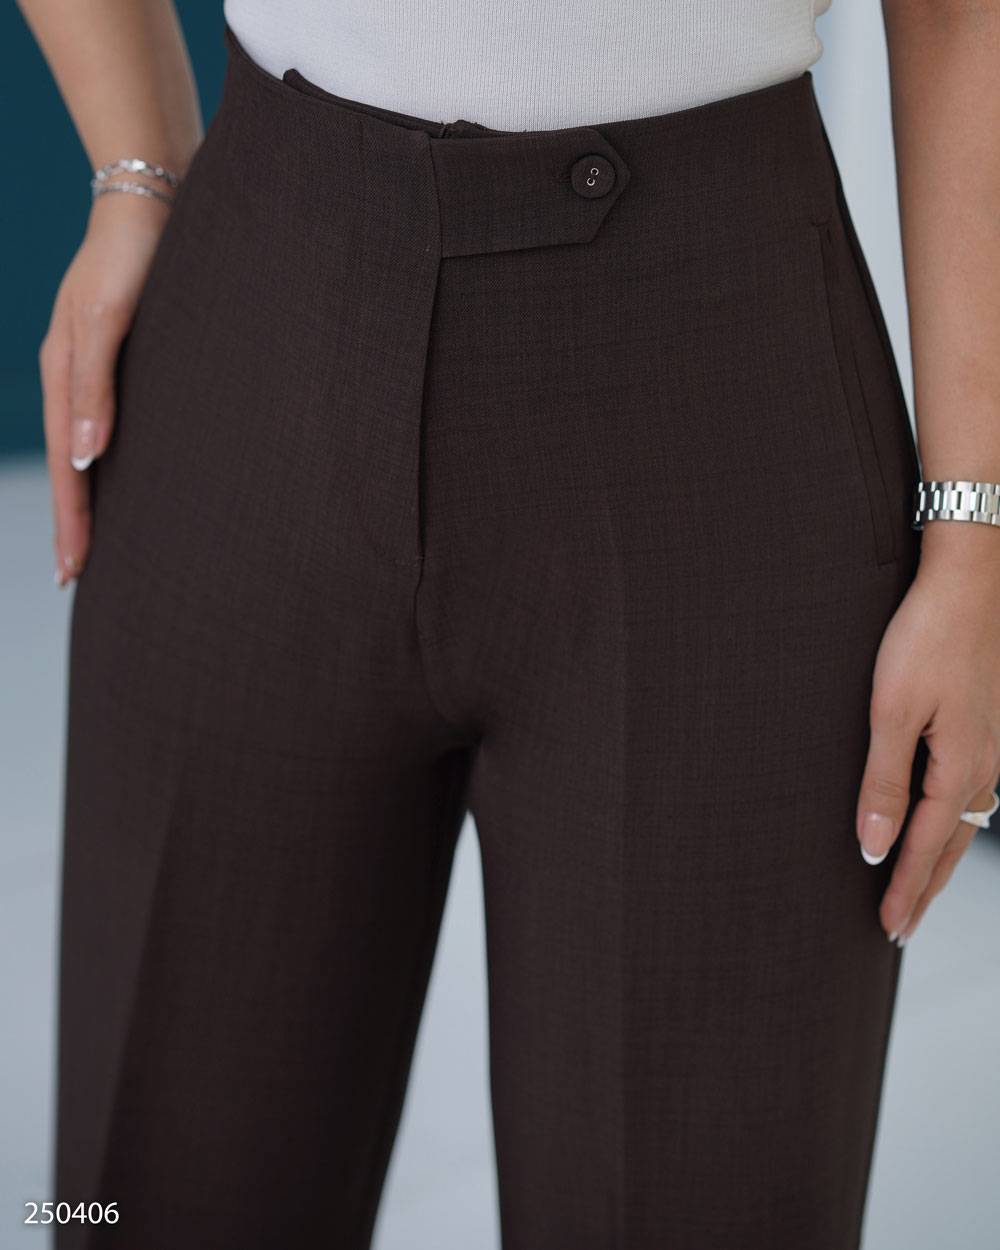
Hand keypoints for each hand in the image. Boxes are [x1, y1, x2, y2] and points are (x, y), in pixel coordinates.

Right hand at [40, 191, 169, 586]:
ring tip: (97, 545)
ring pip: (91, 452)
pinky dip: (112, 463)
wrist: (155, 199)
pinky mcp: (127, 361)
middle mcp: (78, 381)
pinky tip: (124, 479)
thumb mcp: (106, 319)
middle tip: (76, 579)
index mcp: (66, 376)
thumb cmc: (133, 257)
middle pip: (73, 468)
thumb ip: (95, 388)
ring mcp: (99, 372)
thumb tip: (86, 460)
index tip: (73, 573)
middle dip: (75, 525)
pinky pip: (113, 426)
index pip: (68, 468)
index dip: (72, 521)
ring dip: (91, 500)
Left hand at [855, 536, 999, 944]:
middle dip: (924, 888)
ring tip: (917, 890)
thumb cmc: (927, 638)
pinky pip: (968, 793)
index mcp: (960, 768)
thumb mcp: (892, 711)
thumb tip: (874, 847)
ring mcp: (989, 746)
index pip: (925, 847)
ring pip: (962, 822)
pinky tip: (941, 823)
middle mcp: (983, 765)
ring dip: (937, 860)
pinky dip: (949, 824)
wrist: (970, 581)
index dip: (905, 889)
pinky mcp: (984, 726)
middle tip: (901, 929)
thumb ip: (883, 782)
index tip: (888, 928)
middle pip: (950, 845)